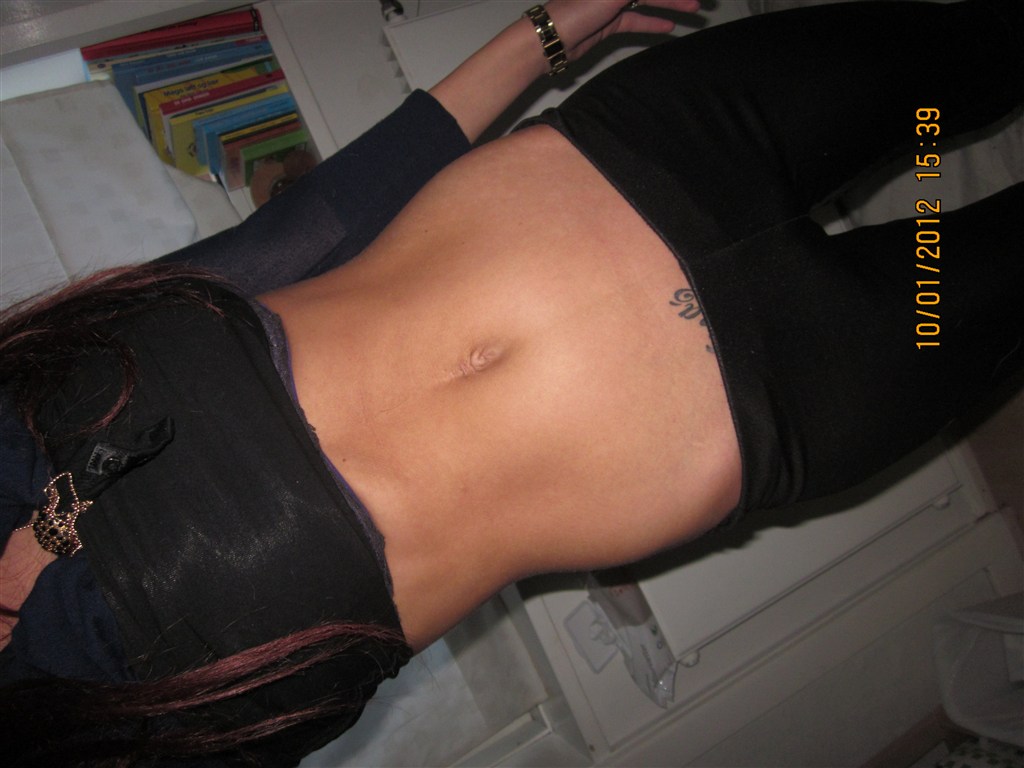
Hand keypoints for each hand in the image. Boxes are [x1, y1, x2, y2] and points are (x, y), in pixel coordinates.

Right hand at [431, 0, 700, 141]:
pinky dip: (664, 2)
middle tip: (697, 9)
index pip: (636, 11)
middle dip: (673, 3)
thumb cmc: (555, 53)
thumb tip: (609, 90)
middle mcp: (608, 1)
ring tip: (698, 7)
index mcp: (602, 13)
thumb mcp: (586, 54)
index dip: (658, 16)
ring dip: (676, 1)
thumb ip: (601, 57)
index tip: (673, 25)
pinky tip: (681, 9)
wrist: (543, 41)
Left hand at [546, 0, 701, 63]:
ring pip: (647, 1)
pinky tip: (670, 26)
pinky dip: (652, 23)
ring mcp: (611, 3)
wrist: (551, 39)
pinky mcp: (608, 23)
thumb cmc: (578, 9)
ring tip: (694, 9)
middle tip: (700, 0)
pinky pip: (636, 20)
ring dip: (670, 5)